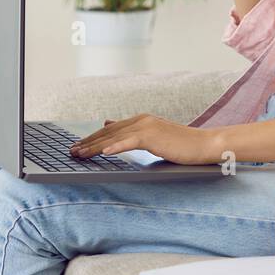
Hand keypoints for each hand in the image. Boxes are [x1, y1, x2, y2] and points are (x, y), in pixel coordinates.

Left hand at [68, 115, 218, 165]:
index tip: (78, 146)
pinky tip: (103, 152)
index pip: (111, 129)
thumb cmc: (182, 145)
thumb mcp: (154, 137)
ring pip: (114, 136)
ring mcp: (146, 126)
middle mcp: (141, 120)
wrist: (204, 144)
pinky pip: (129, 142)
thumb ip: (133, 133)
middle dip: (88, 142)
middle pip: (108, 132)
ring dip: (94, 146)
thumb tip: (110, 124)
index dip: (92, 138)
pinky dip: (115, 146)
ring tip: (79, 154)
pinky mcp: (152, 136)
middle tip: (71, 151)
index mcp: (141, 120)